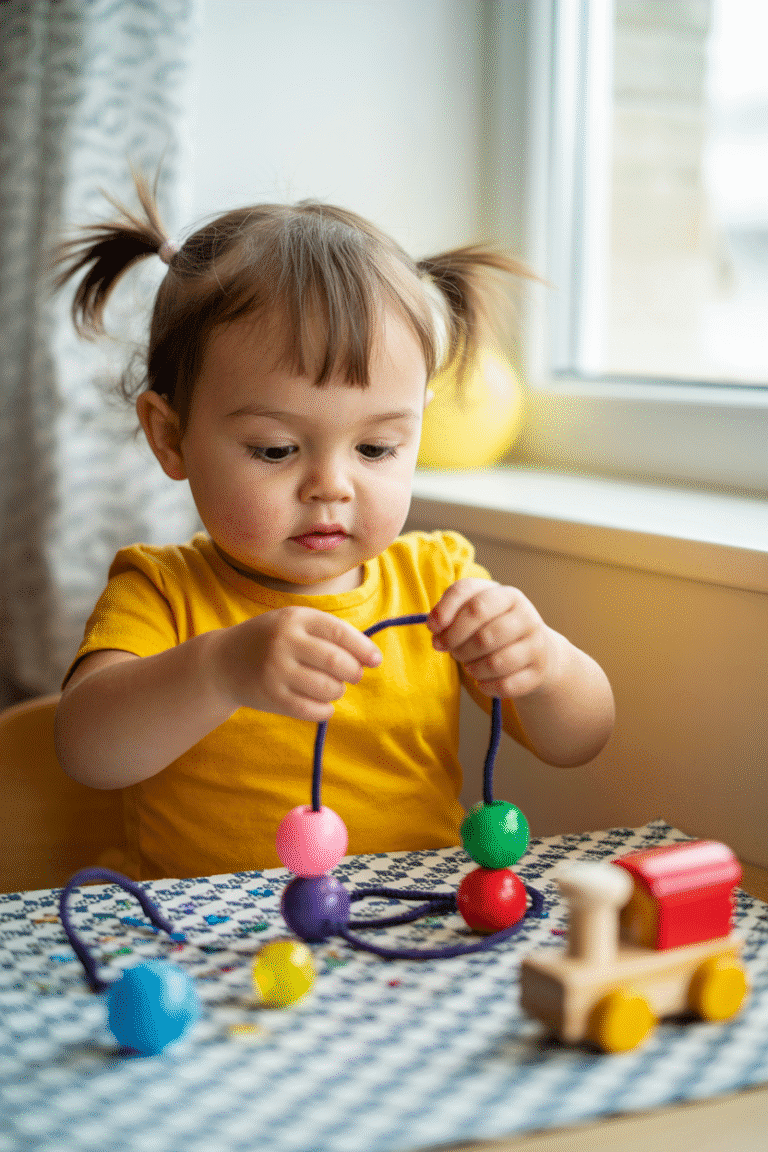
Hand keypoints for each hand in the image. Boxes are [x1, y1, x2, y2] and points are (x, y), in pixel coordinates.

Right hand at [211, 606, 382, 722]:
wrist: (221, 661)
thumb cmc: (269, 640)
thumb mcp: (293, 623)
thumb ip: (328, 633)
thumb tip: (370, 656)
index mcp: (295, 618)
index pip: (340, 633)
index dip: (363, 649)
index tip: (375, 660)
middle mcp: (284, 642)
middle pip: (337, 662)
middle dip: (354, 672)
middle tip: (353, 676)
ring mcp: (276, 670)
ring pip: (328, 688)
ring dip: (338, 691)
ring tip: (332, 687)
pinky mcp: (271, 697)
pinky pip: (312, 709)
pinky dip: (324, 710)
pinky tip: (322, 704)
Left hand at [427, 578, 559, 698]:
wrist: (536, 651)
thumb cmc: (494, 627)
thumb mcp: (475, 612)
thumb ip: (451, 612)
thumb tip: (435, 626)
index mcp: (507, 595)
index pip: (470, 596)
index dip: (446, 611)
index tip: (432, 628)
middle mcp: (526, 616)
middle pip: (482, 635)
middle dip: (457, 645)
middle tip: (449, 649)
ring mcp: (535, 644)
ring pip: (494, 663)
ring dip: (472, 668)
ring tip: (468, 665)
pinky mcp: (538, 672)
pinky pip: (505, 685)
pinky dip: (486, 686)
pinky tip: (482, 681)